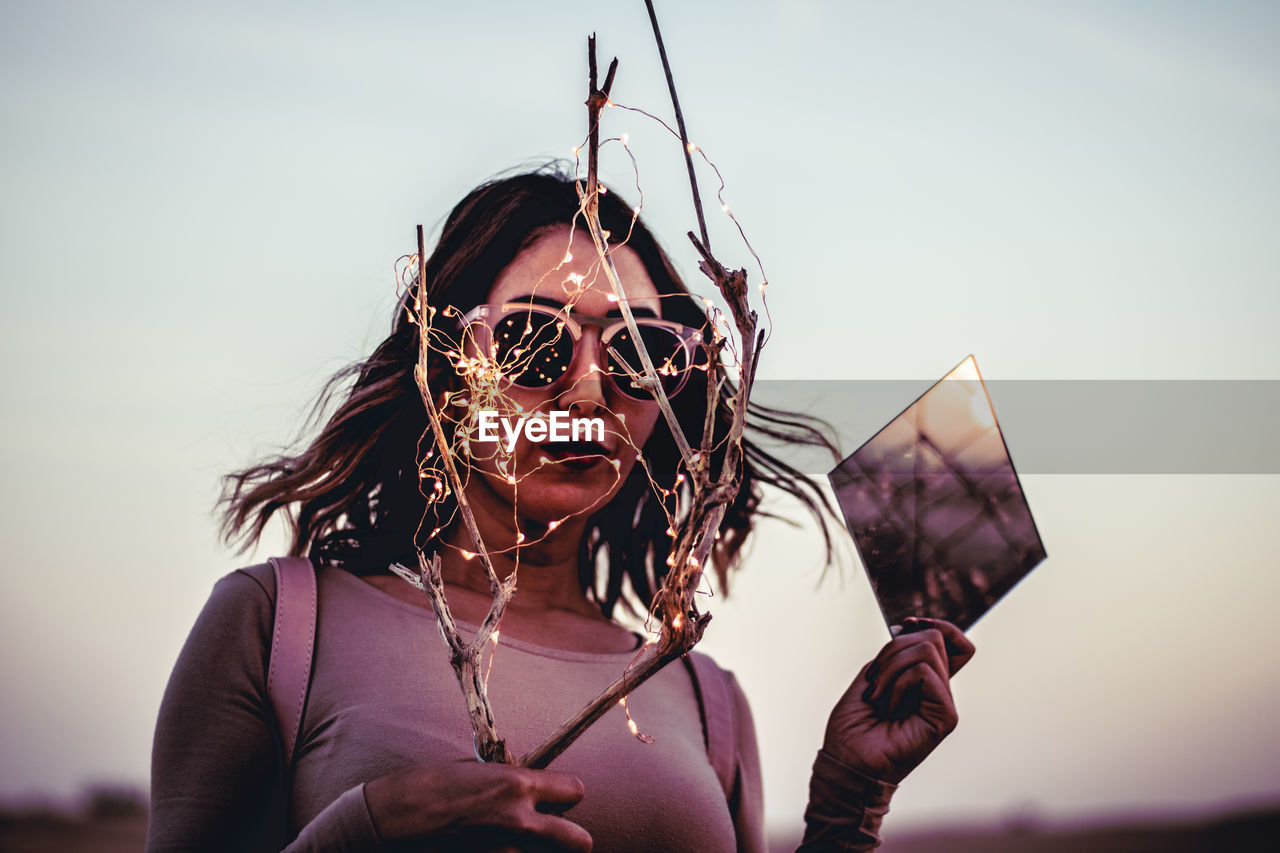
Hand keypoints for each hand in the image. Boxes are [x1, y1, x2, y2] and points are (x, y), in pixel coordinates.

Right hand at [364, 759, 591, 851]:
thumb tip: (528, 786)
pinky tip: (495, 849)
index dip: (567, 794)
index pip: (576, 791)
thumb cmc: (427, 785)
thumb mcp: (475, 770)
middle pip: (579, 841)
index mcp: (518, 785)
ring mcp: (506, 852)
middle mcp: (521, 820)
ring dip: (542, 851)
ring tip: (522, 842)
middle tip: (554, 831)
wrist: (391, 819)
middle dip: (572, 836)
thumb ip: (508, 780)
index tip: (555, 797)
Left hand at [822, 617, 975, 784]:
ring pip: (928, 649)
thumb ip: (898, 651)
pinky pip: (925, 672)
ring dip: (890, 668)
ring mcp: (944, 702)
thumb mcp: (873, 673)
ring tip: (879, 696)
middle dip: (895, 649)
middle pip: (935, 637)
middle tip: (876, 679)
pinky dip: (897, 683)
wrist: (848, 760)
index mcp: (925, 679)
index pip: (954, 640)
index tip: (906, 626)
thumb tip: (917, 626)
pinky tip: (889, 708)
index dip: (935, 624)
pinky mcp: (946, 715)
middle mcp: (939, 689)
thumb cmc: (855, 724)